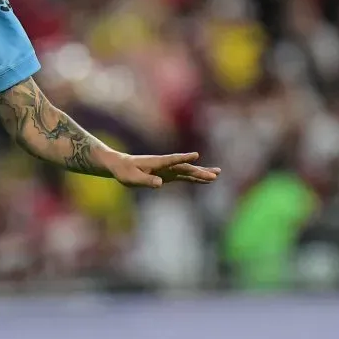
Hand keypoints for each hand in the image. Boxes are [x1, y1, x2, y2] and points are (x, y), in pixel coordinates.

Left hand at [105, 151, 219, 188]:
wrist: (121, 165)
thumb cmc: (124, 171)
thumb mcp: (132, 178)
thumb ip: (146, 181)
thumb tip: (160, 184)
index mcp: (156, 163)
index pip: (173, 160)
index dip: (183, 158)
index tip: (195, 155)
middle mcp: (165, 165)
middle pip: (185, 167)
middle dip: (200, 171)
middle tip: (215, 174)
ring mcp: (168, 169)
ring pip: (187, 171)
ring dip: (202, 172)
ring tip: (217, 174)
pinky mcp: (168, 175)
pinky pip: (184, 176)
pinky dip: (194, 178)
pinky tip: (204, 180)